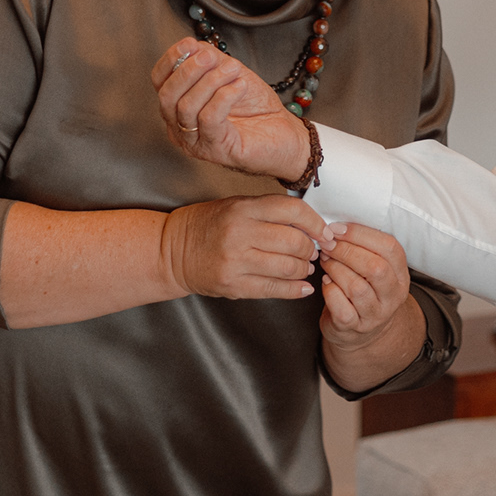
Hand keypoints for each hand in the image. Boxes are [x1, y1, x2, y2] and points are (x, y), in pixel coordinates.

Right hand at [152, 38, 309, 181]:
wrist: (285, 133)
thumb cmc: (255, 107)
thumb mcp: (229, 74)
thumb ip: (209, 60)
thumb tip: (192, 46)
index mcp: (178, 107)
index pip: (159, 82)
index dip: (170, 60)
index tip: (188, 45)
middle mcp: (180, 128)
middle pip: (167, 96)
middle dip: (187, 71)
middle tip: (210, 57)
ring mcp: (196, 143)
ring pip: (187, 107)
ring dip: (211, 81)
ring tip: (233, 70)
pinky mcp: (216, 150)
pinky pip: (209, 119)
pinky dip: (224, 96)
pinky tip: (240, 86)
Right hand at [159, 195, 324, 300]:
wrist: (171, 251)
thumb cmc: (207, 225)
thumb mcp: (236, 206)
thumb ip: (269, 212)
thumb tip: (310, 226)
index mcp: (243, 208)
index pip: (292, 211)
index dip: (316, 223)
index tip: (325, 233)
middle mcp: (240, 233)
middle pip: (294, 242)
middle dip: (311, 249)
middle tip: (313, 252)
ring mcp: (235, 261)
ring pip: (288, 267)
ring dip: (304, 269)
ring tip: (304, 267)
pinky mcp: (232, 285)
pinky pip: (274, 289)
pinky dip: (294, 289)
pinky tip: (301, 287)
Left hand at [317, 222, 414, 352]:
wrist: (362, 332)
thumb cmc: (364, 289)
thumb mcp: (374, 267)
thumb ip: (364, 248)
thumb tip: (337, 226)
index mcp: (401, 274)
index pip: (389, 248)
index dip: (361, 234)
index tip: (338, 228)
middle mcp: (393, 295)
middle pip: (375, 268)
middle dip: (346, 251)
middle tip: (328, 244)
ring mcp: (375, 314)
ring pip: (357, 287)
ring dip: (335, 268)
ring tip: (325, 260)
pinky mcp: (355, 327)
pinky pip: (341, 307)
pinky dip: (329, 289)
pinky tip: (326, 281)